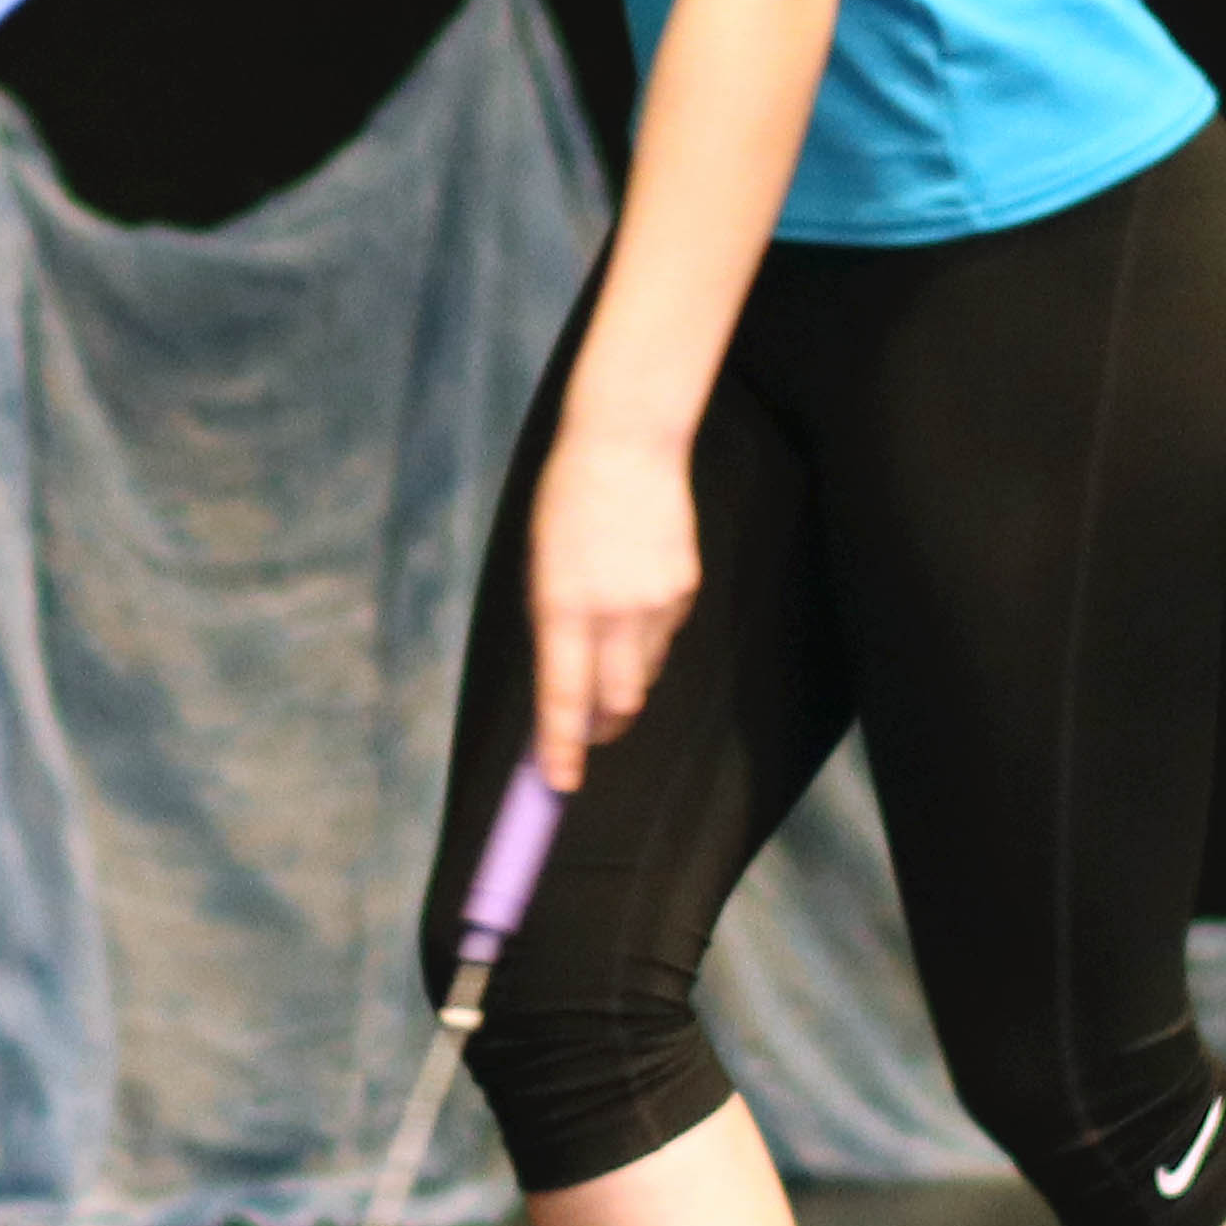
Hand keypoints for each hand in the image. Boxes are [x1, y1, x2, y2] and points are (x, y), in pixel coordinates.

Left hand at [522, 415, 700, 791]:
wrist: (626, 442)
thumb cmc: (567, 503)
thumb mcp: (539, 566)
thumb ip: (551, 628)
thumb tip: (562, 690)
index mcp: (562, 602)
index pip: (564, 696)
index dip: (562, 748)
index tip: (559, 783)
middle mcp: (612, 609)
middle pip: (617, 703)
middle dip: (600, 727)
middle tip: (586, 733)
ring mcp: (657, 601)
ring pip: (642, 673)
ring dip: (622, 677)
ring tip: (605, 636)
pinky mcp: (686, 589)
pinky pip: (663, 636)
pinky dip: (644, 636)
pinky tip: (632, 594)